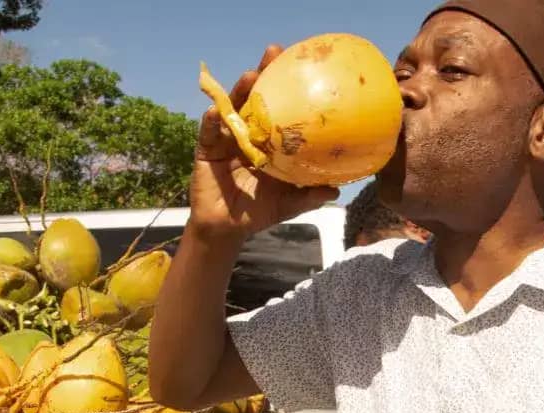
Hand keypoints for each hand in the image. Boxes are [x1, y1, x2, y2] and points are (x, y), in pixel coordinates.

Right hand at [188, 45, 338, 240]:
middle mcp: (246, 133)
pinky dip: (211, 121)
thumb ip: (310, 194)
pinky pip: (207, 133)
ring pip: (231, 109)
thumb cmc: (259, 211)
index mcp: (267, 140)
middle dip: (263, 73)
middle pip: (254, 98)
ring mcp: (225, 139)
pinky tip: (216, 111)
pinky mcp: (206, 150)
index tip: (301, 63)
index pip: (277, 106)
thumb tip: (338, 188)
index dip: (286, 85)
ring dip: (239, 91)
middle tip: (274, 51)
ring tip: (250, 77)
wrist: (228, 229)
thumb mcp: (289, 202)